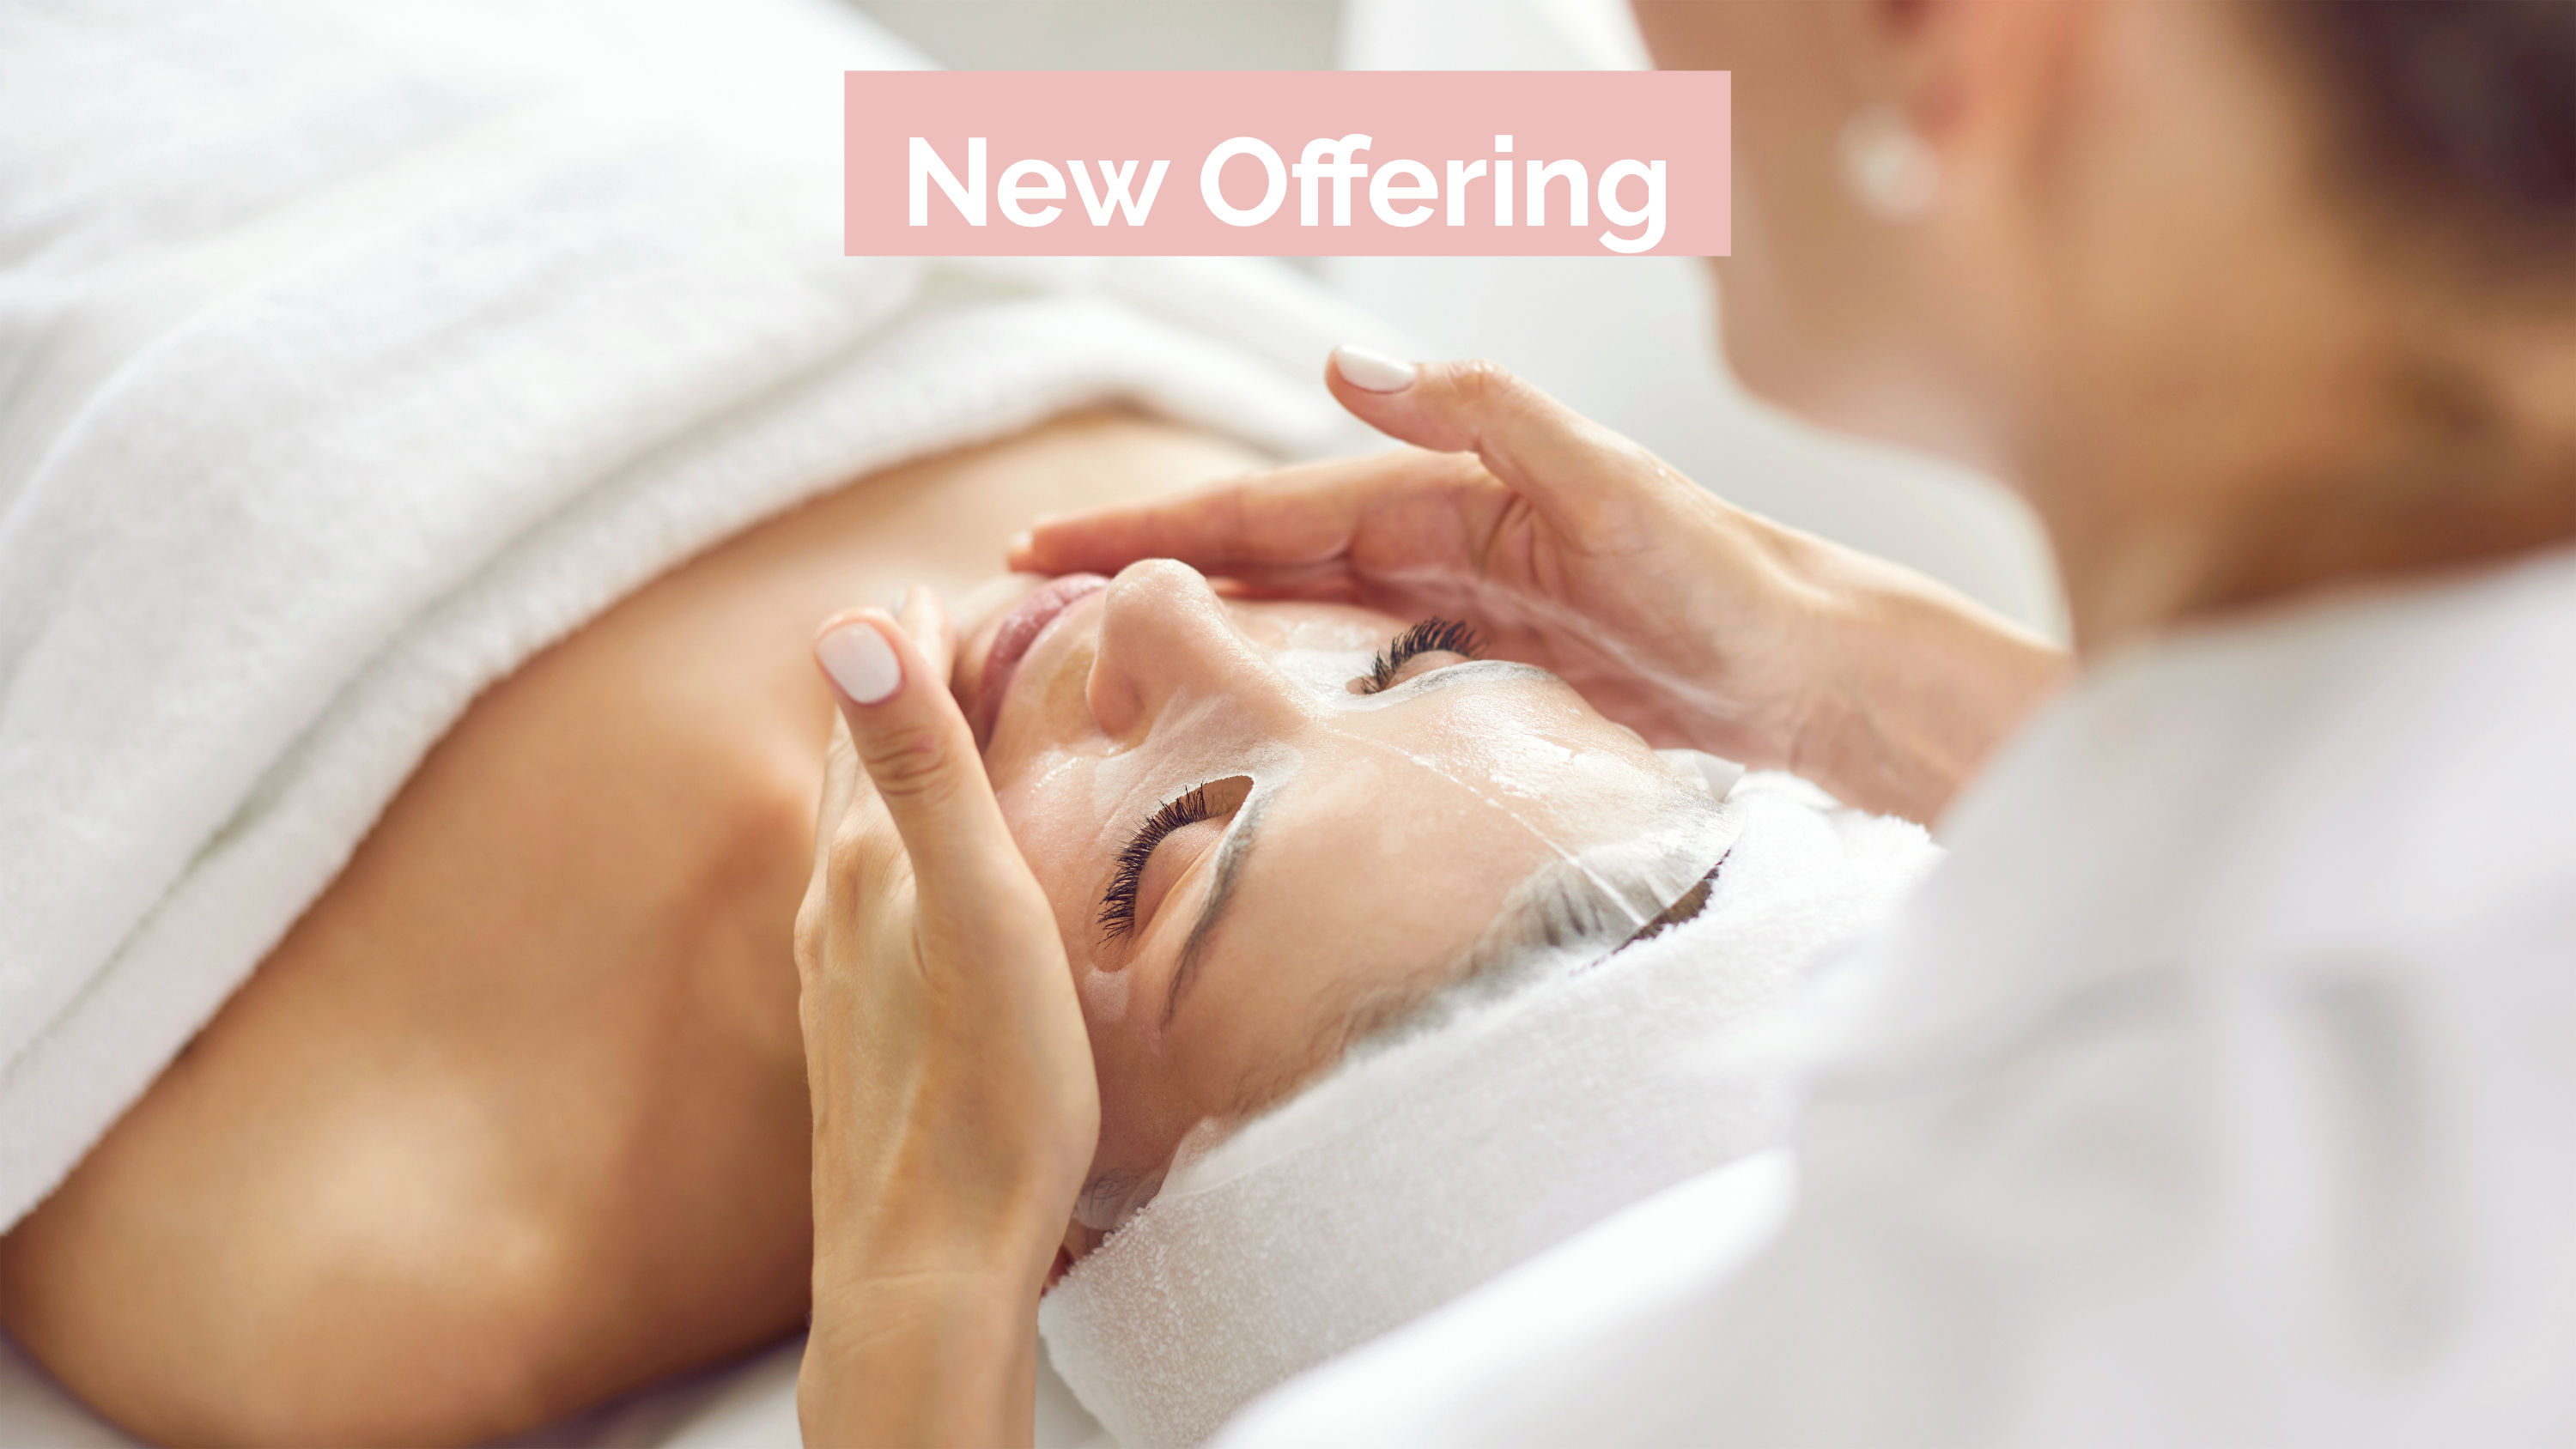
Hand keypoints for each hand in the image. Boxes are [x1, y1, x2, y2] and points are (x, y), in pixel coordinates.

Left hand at [794, 587, 1096, 1448]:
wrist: (925, 1270)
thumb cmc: (983, 1099)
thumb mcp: (979, 911)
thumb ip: (921, 766)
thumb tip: (847, 621)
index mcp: (867, 858)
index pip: (884, 694)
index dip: (932, 622)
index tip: (989, 572)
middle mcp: (833, 902)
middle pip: (864, 753)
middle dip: (916, 678)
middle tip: (978, 624)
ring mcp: (837, 971)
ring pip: (866, 828)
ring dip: (911, 763)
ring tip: (967, 731)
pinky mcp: (856, 1030)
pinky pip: (878, 898)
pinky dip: (912, 844)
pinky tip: (940, 882)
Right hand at [1016, 353, 2063, 821]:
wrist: (1827, 682)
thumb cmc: (1735, 583)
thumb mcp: (1614, 485)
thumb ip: (1489, 417)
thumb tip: (1348, 362)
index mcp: (1452, 493)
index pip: (1269, 509)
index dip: (1153, 525)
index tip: (1045, 548)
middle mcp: (1444, 545)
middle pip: (1260, 558)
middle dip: (1144, 571)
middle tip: (1025, 611)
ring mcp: (1463, 614)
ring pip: (1297, 620)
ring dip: (1197, 630)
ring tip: (1095, 666)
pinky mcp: (1490, 680)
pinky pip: (1356, 679)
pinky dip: (1281, 689)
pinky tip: (1233, 727)